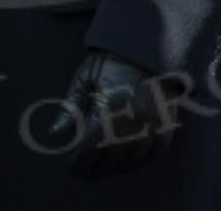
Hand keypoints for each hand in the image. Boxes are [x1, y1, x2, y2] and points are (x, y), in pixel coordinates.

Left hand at [46, 48, 175, 179]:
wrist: (147, 47)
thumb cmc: (111, 61)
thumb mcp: (85, 78)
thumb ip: (70, 109)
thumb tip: (53, 136)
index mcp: (112, 101)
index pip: (92, 144)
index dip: (80, 161)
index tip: (70, 168)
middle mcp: (136, 115)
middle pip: (111, 156)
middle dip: (94, 168)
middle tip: (81, 173)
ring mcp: (155, 122)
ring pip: (131, 159)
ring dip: (112, 169)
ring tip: (97, 170)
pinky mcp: (167, 125)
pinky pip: (151, 155)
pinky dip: (134, 163)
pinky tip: (120, 164)